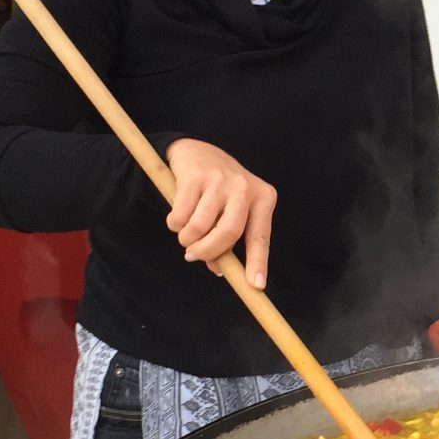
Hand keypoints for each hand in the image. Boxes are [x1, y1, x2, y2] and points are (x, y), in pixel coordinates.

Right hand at [164, 138, 276, 285]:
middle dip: (208, 251)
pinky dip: (175, 225)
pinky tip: (178, 217)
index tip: (255, 285)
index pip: (260, 237)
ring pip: (201, 226)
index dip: (257, 263)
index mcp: (263, 198)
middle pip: (229, 233)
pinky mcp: (196, 177)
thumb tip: (218, 269)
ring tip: (187, 234)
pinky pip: (181, 216)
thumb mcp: (232, 213)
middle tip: (193, 256)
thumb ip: (228, 242)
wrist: (197, 153)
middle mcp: (245, 187)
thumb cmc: (220, 192)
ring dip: (188, 239)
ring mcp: (221, 180)